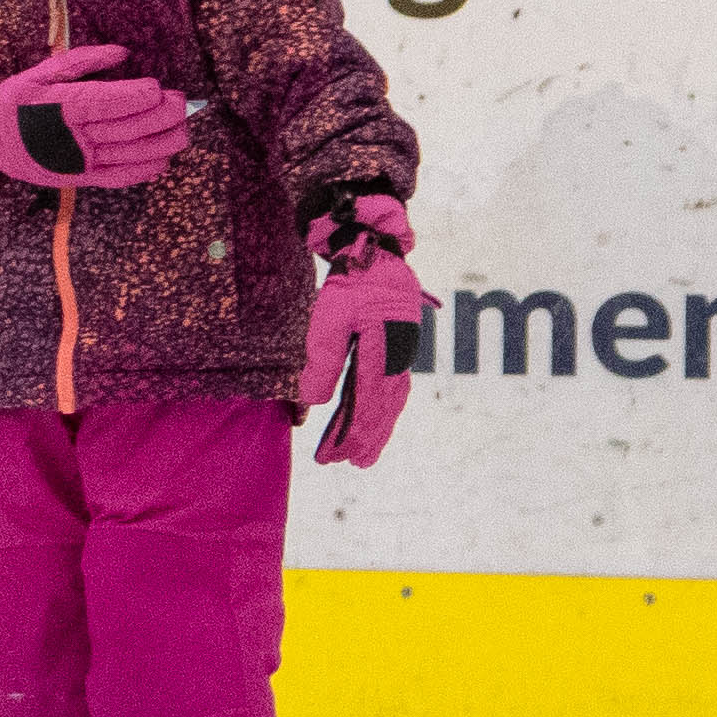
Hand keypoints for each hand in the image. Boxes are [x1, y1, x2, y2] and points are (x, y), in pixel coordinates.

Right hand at [0, 42, 190, 188]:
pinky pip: (120, 177)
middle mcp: (70, 136)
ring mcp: (77, 161)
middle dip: (162, 115)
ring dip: (164, 142)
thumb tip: (123, 53)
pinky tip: (164, 158)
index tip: (157, 87)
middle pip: (127, 127)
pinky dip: (146, 169)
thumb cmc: (16, 102)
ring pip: (131, 154)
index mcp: (58, 106)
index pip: (106, 102)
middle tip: (180, 102)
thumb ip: (82, 61)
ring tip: (182, 128)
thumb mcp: (40, 72)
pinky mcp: (81, 178)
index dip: (138, 96)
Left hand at [301, 195, 430, 466]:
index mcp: (383, 351)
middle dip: (364, 438)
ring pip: (390, 400)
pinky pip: (392, 386)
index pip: (365, 404)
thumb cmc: (350, 282)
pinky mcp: (397, 346)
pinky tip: (373, 420)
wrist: (376, 251)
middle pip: (381, 408)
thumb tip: (314, 403)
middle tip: (349, 465)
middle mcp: (398, 356)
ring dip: (376, 428)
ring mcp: (401, 352)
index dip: (351, 434)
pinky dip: (383, 408)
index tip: (336, 458)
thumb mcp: (329, 317)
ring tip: (362, 455)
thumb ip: (323, 360)